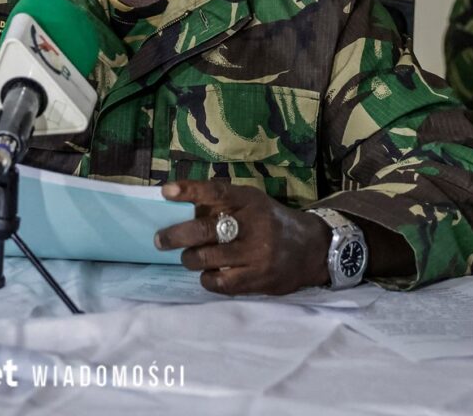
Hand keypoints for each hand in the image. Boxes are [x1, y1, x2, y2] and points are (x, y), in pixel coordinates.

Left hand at [154, 180, 332, 295]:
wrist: (313, 249)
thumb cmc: (272, 222)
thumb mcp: (253, 203)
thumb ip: (223, 204)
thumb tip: (179, 206)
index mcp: (250, 201)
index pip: (217, 191)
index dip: (190, 190)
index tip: (166, 191)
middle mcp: (254, 226)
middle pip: (205, 230)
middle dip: (176, 235)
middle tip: (160, 240)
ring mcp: (257, 255)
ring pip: (207, 259)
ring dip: (190, 259)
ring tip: (188, 258)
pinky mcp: (259, 280)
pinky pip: (220, 283)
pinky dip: (207, 279)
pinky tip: (208, 274)